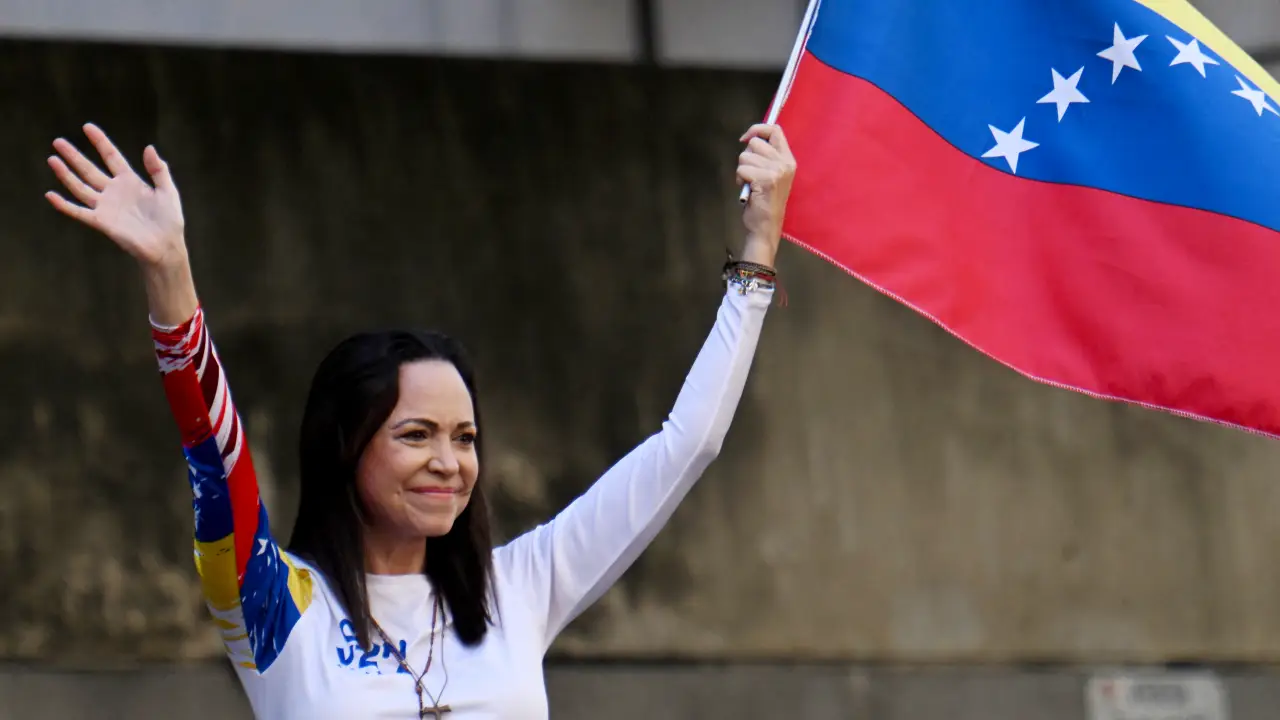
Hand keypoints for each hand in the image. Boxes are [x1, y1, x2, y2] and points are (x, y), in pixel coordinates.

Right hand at [46, 123, 186, 269]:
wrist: (165, 246)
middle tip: (58, 141)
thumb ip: (158, 170)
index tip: (87, 126)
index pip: (111, 156)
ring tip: (52, 159)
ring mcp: (106, 206)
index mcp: (130, 181)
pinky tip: (50, 195)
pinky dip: (64, 205)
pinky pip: (79, 211)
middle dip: (74, 155)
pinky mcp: (101, 222)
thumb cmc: (169, 220)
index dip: (100, 141)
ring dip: (66, 174)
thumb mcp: (168, 191)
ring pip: (80, 187)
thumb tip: (149, 147)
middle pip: (89, 169)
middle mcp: (114, 191)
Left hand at [736, 123, 796, 266]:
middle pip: (755, 142)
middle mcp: (785, 163)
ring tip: (750, 184)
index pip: (775, 130)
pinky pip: (742, 169)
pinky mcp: (766, 179)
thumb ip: (766, 157)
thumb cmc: (765, 202)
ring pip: (745, 156)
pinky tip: (748, 190)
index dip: (757, 129)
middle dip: (747, 156)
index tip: (745, 138)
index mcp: (788, 160)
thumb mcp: (771, 175)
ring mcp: (777, 171)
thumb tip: (750, 139)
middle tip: (751, 174)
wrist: (766, 227)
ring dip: (742, 170)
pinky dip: (740, 179)